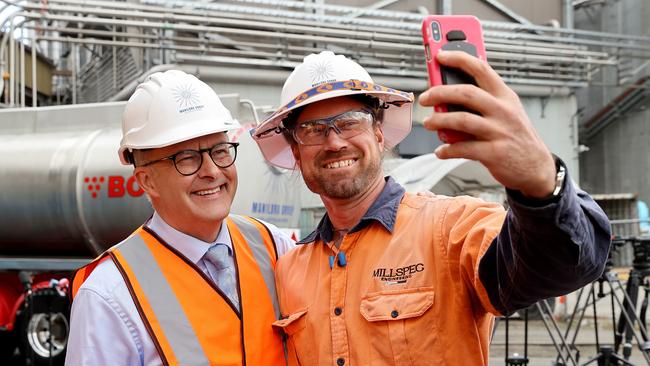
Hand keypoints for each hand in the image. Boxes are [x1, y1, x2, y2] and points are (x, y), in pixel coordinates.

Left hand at [418, 50, 555, 198]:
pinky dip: (447, 149)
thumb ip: (483, 100)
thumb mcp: (507, 111)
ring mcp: (499, 132)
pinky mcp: (494, 153)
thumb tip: (448, 93)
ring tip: (429, 123)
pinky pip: (463, 148)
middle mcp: (503, 111)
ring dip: (439, 120)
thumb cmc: (515, 136)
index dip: (459, 58)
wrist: (536, 167)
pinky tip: (441, 150)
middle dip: (440, 92)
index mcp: (505, 96)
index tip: (440, 55)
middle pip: (466, 93)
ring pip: (461, 119)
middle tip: (425, 98)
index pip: (481, 68)